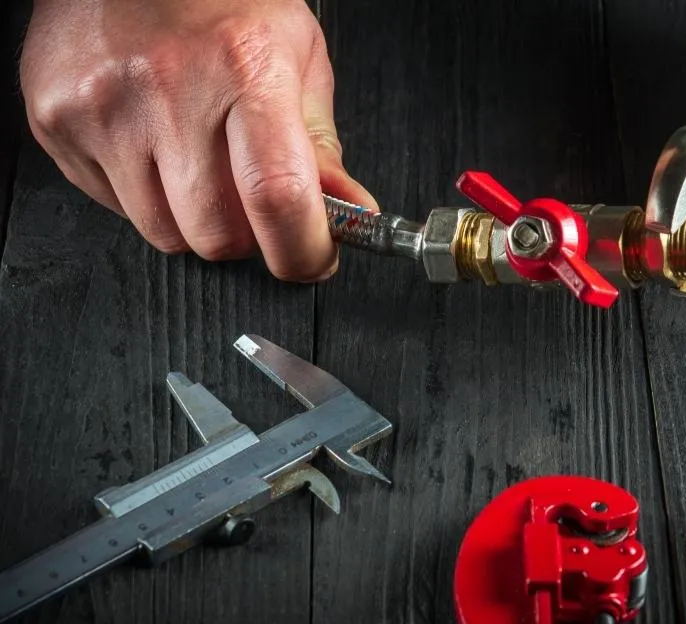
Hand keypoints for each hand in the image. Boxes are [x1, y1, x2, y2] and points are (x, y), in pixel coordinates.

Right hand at [19, 0, 376, 280]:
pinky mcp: (57, 121)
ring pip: (165, 233)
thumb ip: (322, 148)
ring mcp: (104, 107)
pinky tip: (153, 144)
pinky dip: (145, 195)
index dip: (301, 250)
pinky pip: (116, 208)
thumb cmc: (220, 0)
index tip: (312, 259)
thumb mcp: (295, 57)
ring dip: (194, 219)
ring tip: (198, 159)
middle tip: (252, 199)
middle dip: (247, 236)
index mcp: (245, 68)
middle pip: (217, 234)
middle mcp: (169, 88)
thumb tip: (352, 216)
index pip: (276, 195)